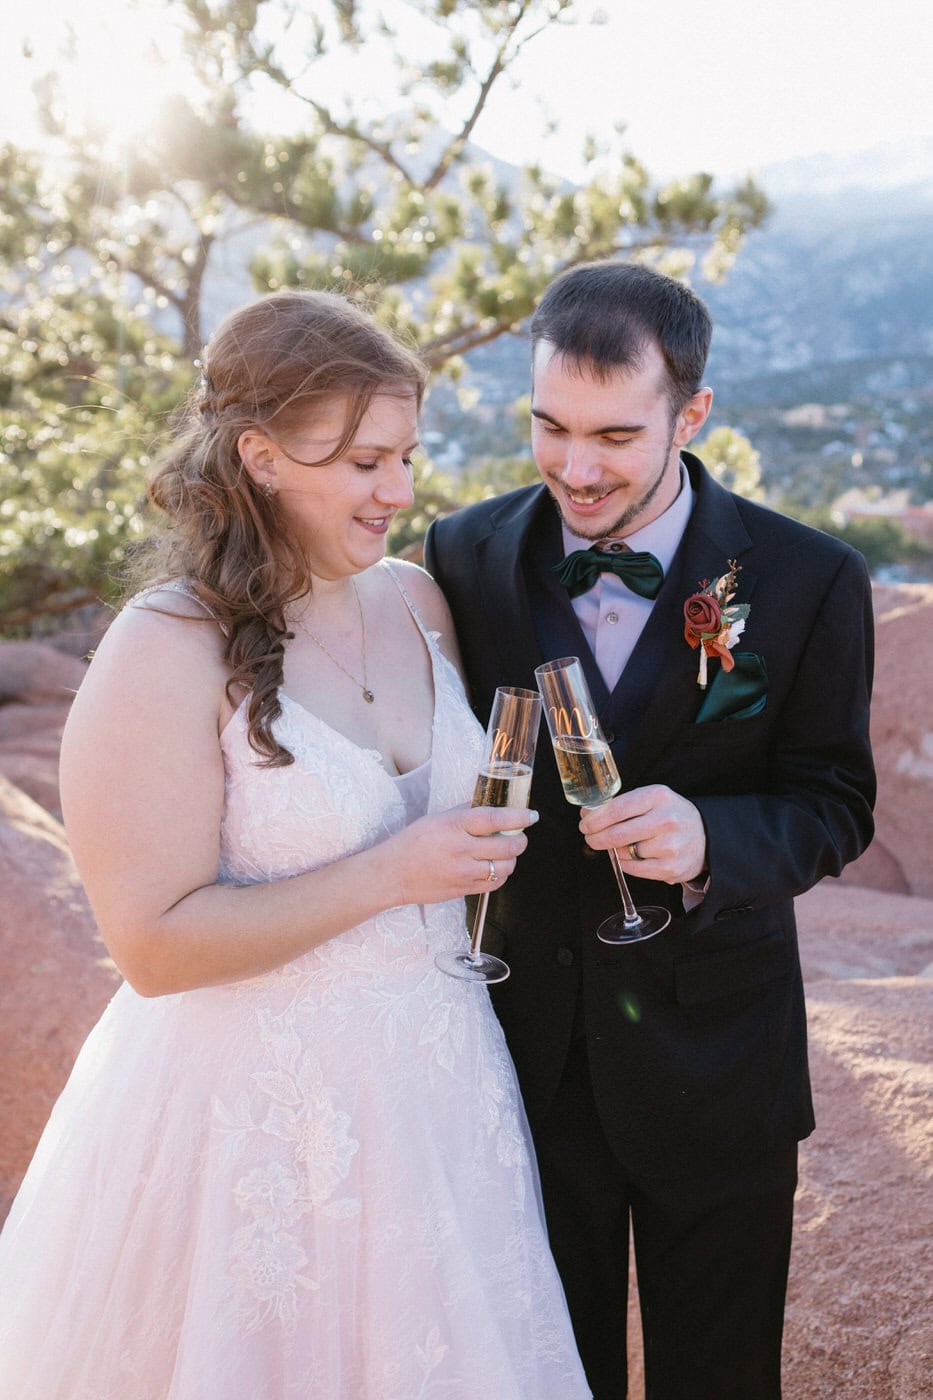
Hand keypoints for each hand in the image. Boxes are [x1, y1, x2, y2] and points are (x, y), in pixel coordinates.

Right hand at [388, 804, 536, 905]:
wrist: (392, 874)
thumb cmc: (412, 843)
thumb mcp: (436, 819)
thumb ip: (464, 813)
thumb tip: (491, 806)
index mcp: (454, 826)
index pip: (495, 819)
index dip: (518, 817)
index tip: (531, 816)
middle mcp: (461, 850)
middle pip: (507, 847)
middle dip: (520, 840)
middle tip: (520, 835)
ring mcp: (463, 873)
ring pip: (505, 868)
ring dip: (512, 859)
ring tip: (506, 852)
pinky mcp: (463, 889)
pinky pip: (494, 884)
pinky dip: (501, 875)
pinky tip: (495, 868)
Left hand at [578, 785, 707, 885]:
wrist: (706, 836)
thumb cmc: (671, 815)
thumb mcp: (652, 799)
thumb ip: (623, 804)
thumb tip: (588, 815)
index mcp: (658, 797)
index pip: (617, 808)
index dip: (595, 818)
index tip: (585, 823)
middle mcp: (666, 820)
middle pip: (617, 833)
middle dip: (596, 837)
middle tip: (590, 837)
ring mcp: (669, 846)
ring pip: (624, 852)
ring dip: (615, 851)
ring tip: (620, 845)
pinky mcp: (670, 868)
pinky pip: (633, 869)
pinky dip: (625, 863)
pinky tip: (629, 856)